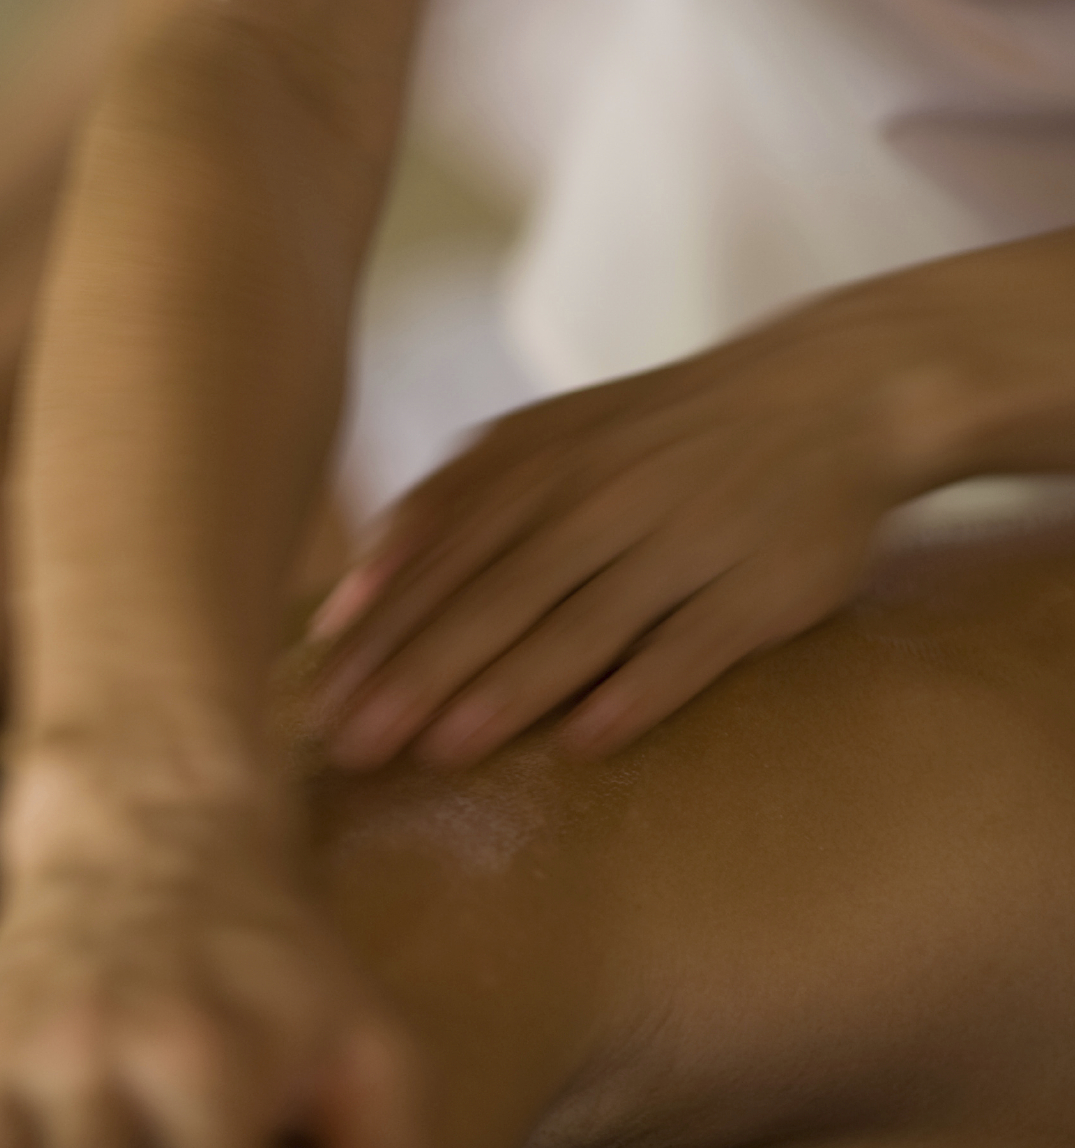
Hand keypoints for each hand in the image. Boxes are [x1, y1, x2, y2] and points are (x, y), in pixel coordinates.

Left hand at [309, 313, 914, 769]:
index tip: (317, 702)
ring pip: (582, 623)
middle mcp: (604, 497)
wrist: (830, 393)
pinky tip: (586, 741)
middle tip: (353, 748)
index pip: (438, 556)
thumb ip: (447, 510)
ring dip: (507, 691)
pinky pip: (692, 645)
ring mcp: (686, 538)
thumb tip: (345, 602)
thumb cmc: (650, 443)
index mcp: (540, 463)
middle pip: (494, 596)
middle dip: (416, 674)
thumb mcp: (544, 444)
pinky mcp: (762, 585)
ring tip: (441, 752)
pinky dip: (639, 689)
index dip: (377, 632)